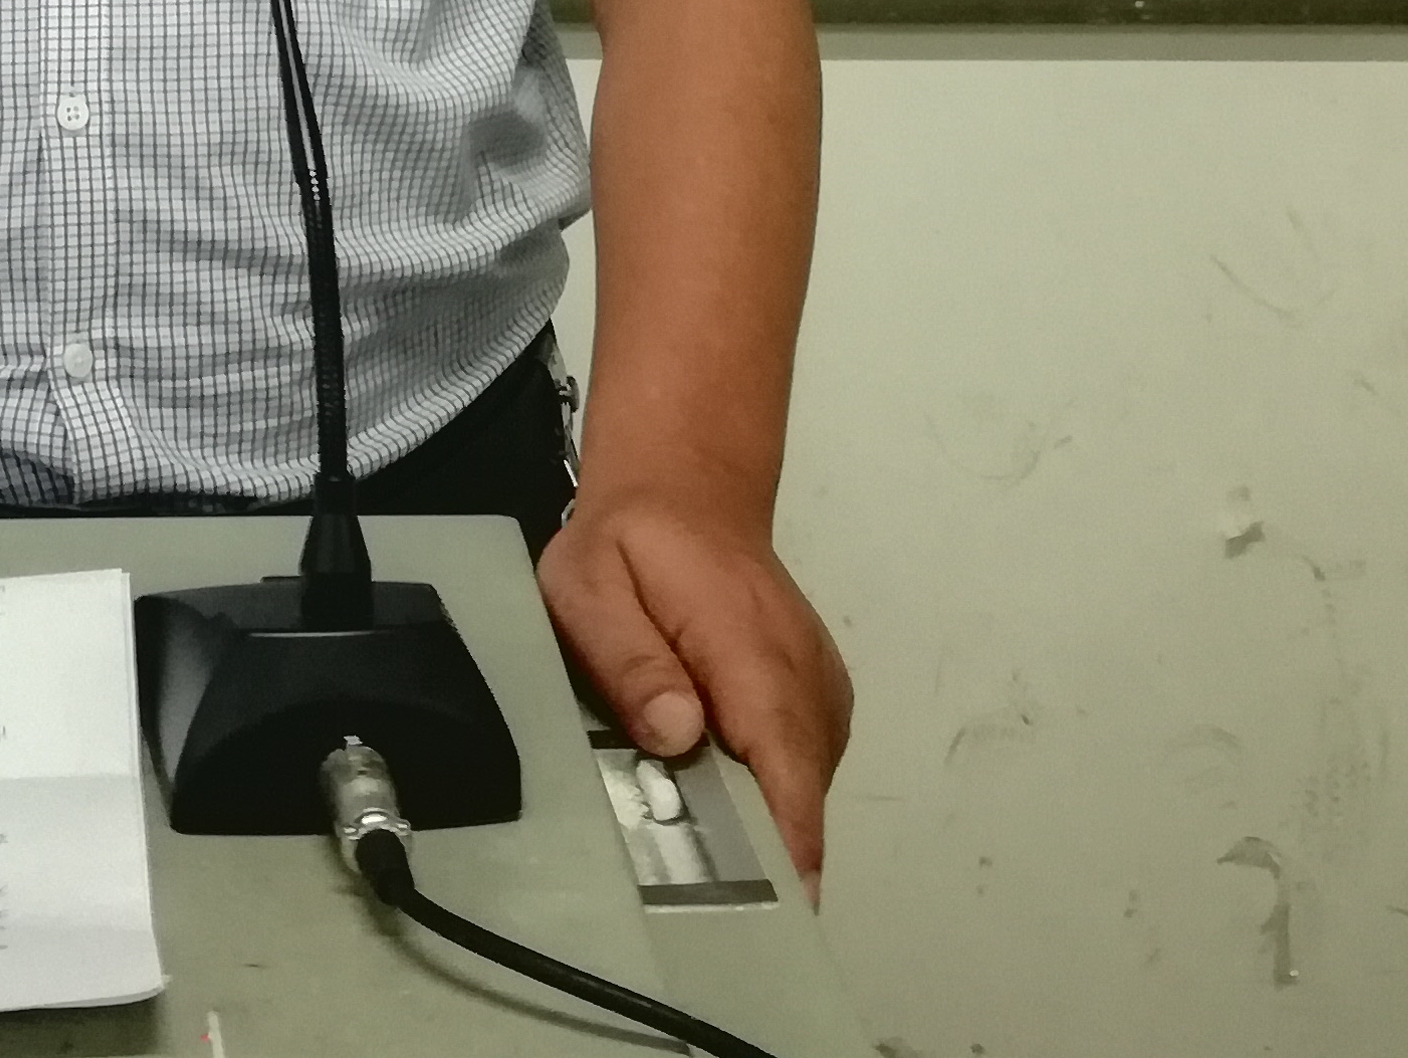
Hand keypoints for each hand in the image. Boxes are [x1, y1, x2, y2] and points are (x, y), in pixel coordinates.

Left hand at [538, 484, 853, 887]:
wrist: (688, 495)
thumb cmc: (628, 546)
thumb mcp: (588, 585)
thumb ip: (628, 658)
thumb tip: (678, 734)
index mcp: (750, 646)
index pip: (784, 758)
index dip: (784, 842)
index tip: (771, 913)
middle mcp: (805, 675)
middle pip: (799, 792)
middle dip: (758, 855)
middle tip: (699, 907)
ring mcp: (819, 690)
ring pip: (802, 789)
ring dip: (759, 831)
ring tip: (698, 866)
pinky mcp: (816, 702)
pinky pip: (799, 771)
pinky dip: (766, 802)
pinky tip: (717, 815)